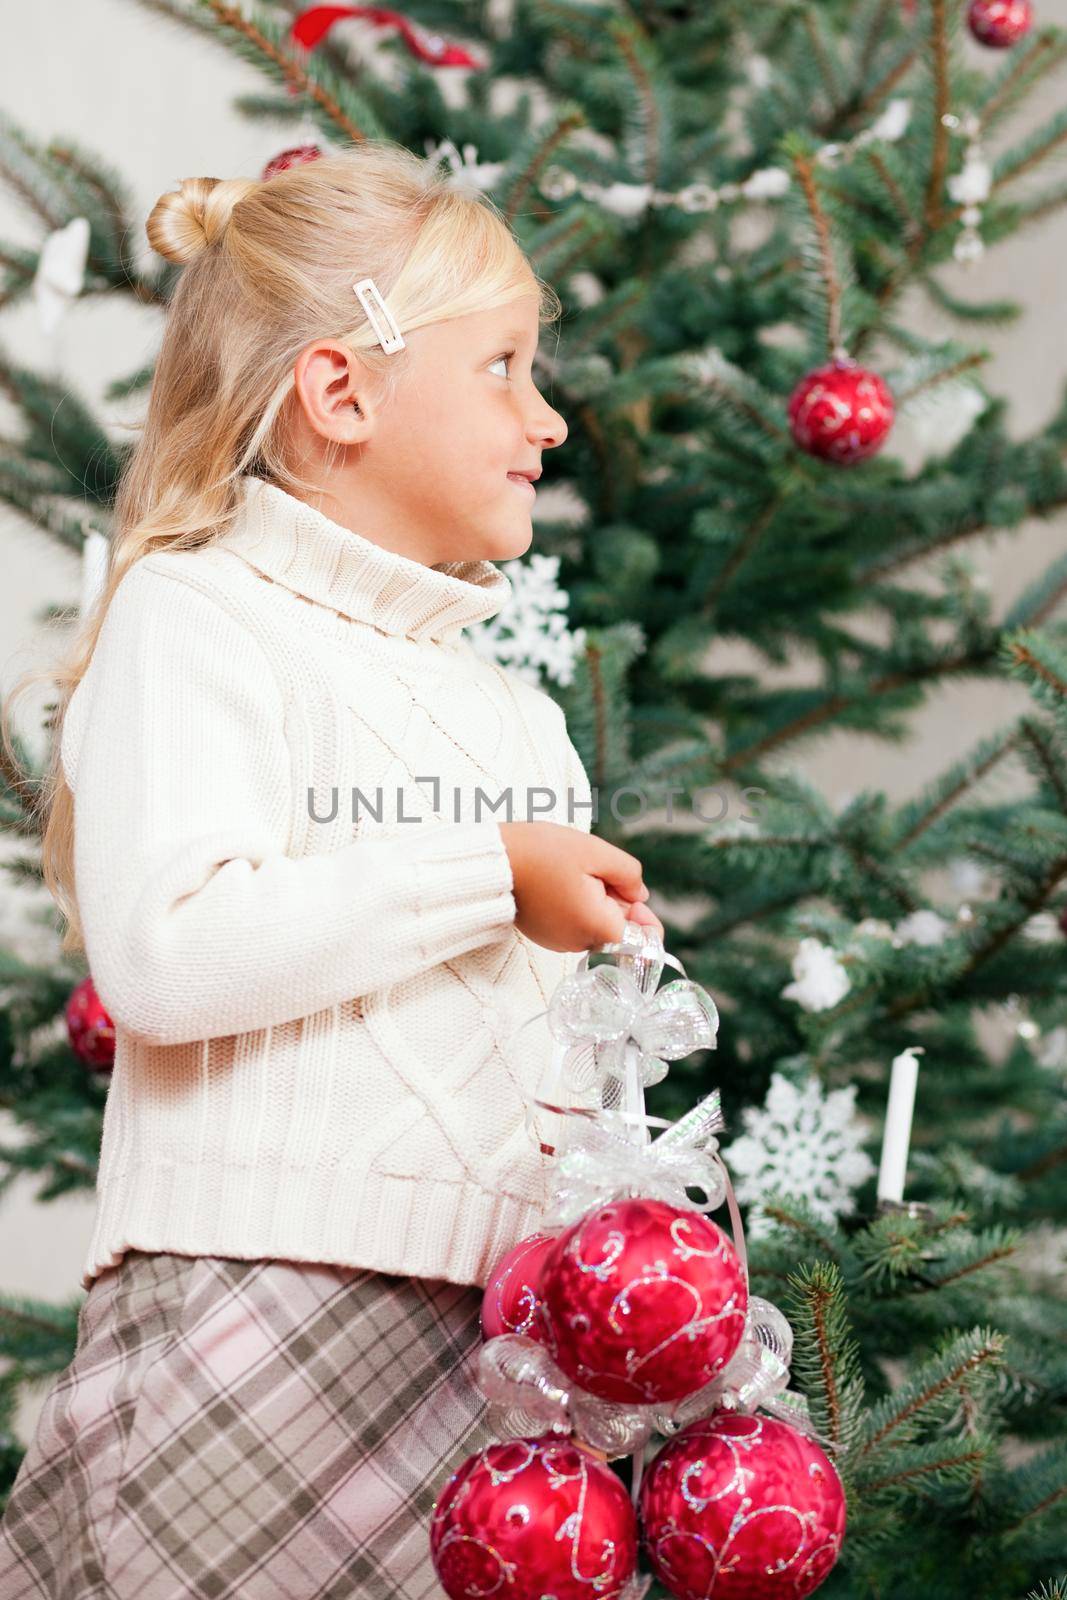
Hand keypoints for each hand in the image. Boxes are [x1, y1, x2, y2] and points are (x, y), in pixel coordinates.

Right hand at [499, 821, 658, 952]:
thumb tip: (640, 896)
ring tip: (571, 873)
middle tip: (592, 870)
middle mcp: (579, 943)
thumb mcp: (595, 852)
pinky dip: (575, 904)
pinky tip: (558, 882)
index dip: (645, 915)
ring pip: (595, 923)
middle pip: (617, 927)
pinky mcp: (546, 935)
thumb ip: (629, 875)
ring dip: (594, 900)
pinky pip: (574, 922)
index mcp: (597, 927)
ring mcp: (560, 941)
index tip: (630, 889)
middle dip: (615, 899)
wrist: (492, 862)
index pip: (642, 938)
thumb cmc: (541, 852)